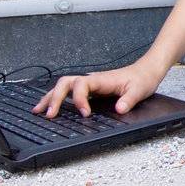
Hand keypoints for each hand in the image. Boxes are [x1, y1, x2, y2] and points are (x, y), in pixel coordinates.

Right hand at [31, 60, 164, 117]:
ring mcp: (90, 84)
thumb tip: (120, 109)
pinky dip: (58, 98)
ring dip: (51, 97)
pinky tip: (52, 106)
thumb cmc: (141, 79)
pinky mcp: (91, 89)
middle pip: (65, 84)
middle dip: (55, 98)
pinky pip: (70, 92)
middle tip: (49, 114)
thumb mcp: (139, 91)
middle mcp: (92, 80)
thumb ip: (129, 100)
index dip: (80, 100)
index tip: (85, 113)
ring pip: (64, 87)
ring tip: (38, 110)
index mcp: (101, 79)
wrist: (146, 71)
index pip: (81, 86)